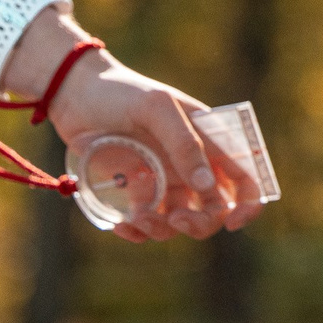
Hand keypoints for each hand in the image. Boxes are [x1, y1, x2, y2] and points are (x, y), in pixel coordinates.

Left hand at [44, 52, 263, 243]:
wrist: (74, 94)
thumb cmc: (120, 91)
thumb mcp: (156, 107)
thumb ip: (183, 141)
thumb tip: (207, 186)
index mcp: (206, 141)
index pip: (243, 178)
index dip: (248, 204)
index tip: (233, 221)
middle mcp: (188, 166)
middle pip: (212, 210)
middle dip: (200, 224)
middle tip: (177, 219)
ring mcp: (162, 181)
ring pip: (177, 223)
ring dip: (163, 230)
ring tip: (137, 217)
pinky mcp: (134, 193)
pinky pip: (145, 224)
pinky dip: (137, 232)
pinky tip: (121, 224)